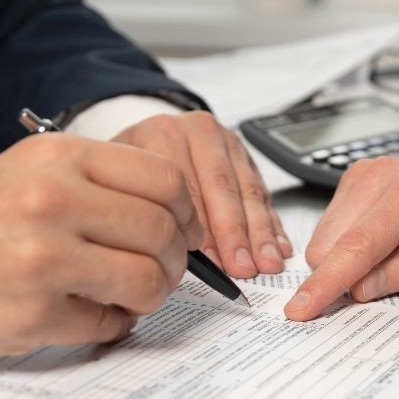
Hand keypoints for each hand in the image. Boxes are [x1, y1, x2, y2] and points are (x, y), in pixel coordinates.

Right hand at [0, 134, 206, 363]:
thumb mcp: (32, 173)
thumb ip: (102, 181)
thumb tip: (178, 209)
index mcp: (58, 158)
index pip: (166, 179)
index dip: (186, 211)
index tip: (184, 229)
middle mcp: (51, 201)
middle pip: (163, 232)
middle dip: (174, 260)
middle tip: (160, 270)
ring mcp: (42, 257)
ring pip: (148, 279)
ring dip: (150, 294)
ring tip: (129, 295)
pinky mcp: (34, 312)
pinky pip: (112, 322)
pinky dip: (112, 323)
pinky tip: (89, 312)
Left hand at [111, 111, 289, 276]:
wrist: (145, 140)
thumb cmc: (129, 170)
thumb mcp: (121, 183)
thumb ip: (138, 212)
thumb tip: (165, 259)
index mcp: (162, 133)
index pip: (186, 186)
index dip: (200, 228)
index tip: (211, 261)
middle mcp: (198, 133)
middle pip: (222, 187)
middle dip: (235, 233)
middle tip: (242, 265)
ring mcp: (227, 143)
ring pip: (249, 191)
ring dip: (260, 232)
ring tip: (265, 261)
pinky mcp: (247, 158)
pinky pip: (263, 194)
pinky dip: (272, 223)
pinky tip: (277, 246)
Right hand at [285, 150, 398, 319]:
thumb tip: (360, 288)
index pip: (358, 246)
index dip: (327, 282)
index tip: (300, 309)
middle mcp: (381, 176)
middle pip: (331, 243)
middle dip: (345, 275)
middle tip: (391, 278)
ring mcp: (365, 173)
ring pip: (325, 237)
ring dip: (349, 260)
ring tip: (397, 252)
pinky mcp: (355, 178)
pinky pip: (332, 225)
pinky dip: (349, 244)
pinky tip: (385, 241)